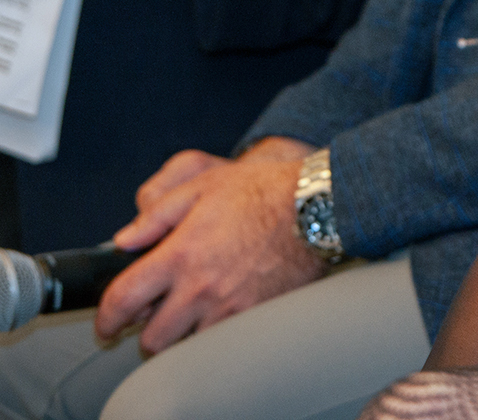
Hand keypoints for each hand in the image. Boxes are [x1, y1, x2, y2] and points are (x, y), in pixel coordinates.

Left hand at [99, 148, 324, 351]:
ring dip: (182, 335)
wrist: (317, 206)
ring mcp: (230, 306)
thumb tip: (124, 240)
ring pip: (187, 344)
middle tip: (153, 320)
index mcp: (180, 255)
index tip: (108, 324)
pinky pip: (222, 341)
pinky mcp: (256, 315)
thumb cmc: (263, 191)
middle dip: (146, 333)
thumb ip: (157, 215)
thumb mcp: (203, 186)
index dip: (107, 319)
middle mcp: (201, 287)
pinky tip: (219, 313)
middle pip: (153, 338)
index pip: (124, 300)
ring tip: (189, 316)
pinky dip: (213, 334)